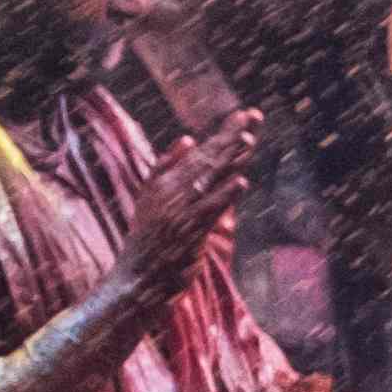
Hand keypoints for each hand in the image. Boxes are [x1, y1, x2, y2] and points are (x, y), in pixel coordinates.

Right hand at [113, 115, 260, 293]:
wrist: (138, 275)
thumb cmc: (149, 238)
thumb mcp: (150, 196)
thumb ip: (166, 166)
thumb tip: (188, 139)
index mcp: (165, 180)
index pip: (202, 152)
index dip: (225, 134)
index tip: (245, 117)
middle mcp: (172, 192)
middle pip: (207, 159)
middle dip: (231, 137)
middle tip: (253, 115)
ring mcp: (181, 211)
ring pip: (209, 180)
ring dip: (229, 159)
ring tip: (248, 139)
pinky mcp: (190, 233)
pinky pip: (210, 211)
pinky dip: (225, 196)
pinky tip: (240, 182)